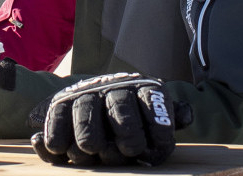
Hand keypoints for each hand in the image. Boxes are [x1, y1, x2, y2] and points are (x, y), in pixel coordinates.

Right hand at [29, 73, 191, 166]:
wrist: (92, 97)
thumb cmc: (132, 116)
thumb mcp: (153, 114)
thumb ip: (169, 117)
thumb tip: (186, 114)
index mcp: (140, 89)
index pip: (153, 103)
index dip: (159, 126)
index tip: (160, 146)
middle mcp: (113, 88)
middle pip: (121, 112)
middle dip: (128, 138)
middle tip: (128, 152)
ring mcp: (84, 95)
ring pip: (87, 123)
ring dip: (90, 143)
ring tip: (93, 154)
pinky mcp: (59, 105)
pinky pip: (57, 124)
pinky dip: (57, 139)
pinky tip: (61, 149)